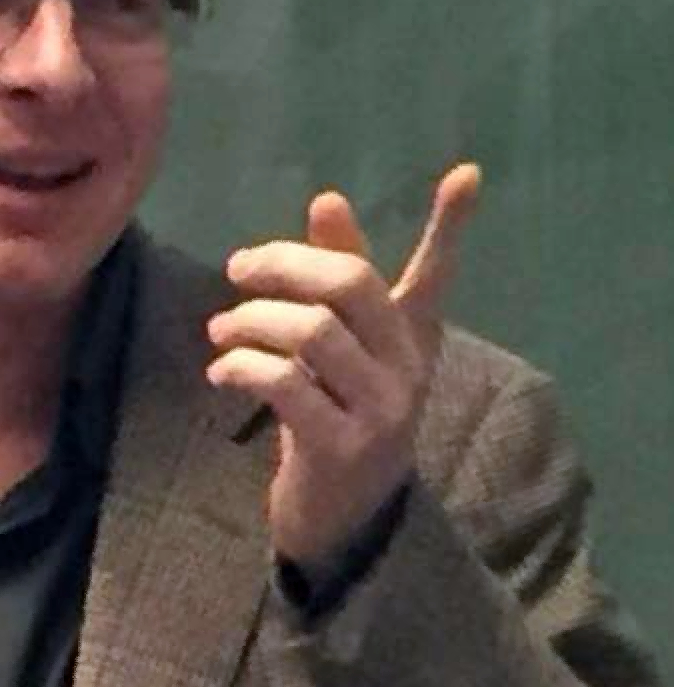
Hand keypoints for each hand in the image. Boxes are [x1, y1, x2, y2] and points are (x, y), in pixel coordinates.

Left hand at [205, 163, 481, 567]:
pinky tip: (220, 372)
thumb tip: (327, 197)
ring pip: (312, 331)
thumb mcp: (337, 343)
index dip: (450, 226)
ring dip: (250, 320)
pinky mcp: (341, 447)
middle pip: (351, 284)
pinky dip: (241, 366)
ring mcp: (379, 410)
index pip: (433, 274)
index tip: (466, 171)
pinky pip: (286, 384)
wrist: (338, 515)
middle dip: (284, 263)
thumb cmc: (333, 412)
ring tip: (219, 330)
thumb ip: (333, 275)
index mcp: (408, 337)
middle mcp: (405, 368)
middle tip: (237, 268)